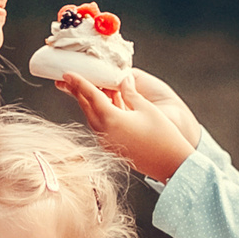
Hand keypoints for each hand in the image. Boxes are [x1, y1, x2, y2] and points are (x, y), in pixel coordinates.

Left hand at [54, 69, 197, 181]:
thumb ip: (130, 92)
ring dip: (90, 102)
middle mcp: (104, 132)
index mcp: (111, 119)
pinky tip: (108, 104)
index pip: (90, 96)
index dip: (79, 82)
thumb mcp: (146, 108)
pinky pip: (100, 126)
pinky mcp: (112, 147)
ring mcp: (106, 142)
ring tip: (92, 88)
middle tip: (72, 79)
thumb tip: (123, 79)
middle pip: (87, 107)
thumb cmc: (163, 135)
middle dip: (79, 92)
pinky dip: (100, 113)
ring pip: (92, 117)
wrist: (171, 164)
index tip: (68, 73)